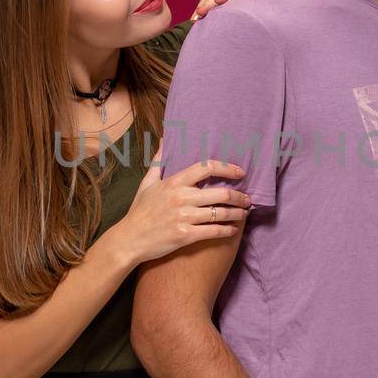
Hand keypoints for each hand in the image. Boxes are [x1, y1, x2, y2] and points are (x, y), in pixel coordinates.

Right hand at [111, 143, 253, 264]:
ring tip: (245, 213)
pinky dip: (228, 230)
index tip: (240, 172)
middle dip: (240, 196)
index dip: (228, 168)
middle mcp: (182, 198)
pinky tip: (233, 229)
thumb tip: (164, 138)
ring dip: (238, 213)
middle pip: (221, 193)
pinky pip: (214, 231)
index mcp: (174, 182)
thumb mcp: (147, 183)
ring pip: (221, 213)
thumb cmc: (139, 211)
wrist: (129, 239)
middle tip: (248, 198)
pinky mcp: (186, 236)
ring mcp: (184, 217)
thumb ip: (159, 161)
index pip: (206, 168)